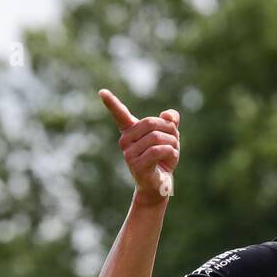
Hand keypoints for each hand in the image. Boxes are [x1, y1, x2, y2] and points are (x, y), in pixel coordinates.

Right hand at [98, 88, 179, 202]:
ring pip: (157, 137)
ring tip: (172, 153)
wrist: (159, 185)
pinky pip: (157, 150)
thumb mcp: (169, 137)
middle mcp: (125, 141)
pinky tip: (171, 160)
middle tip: (175, 141)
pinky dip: (170, 152)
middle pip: (152, 123)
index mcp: (130, 131)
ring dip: (172, 143)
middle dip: (170, 130)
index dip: (112, 103)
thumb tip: (168, 115)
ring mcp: (128, 153)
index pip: (120, 114)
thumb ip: (170, 122)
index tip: (102, 91)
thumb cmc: (162, 159)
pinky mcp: (136, 165)